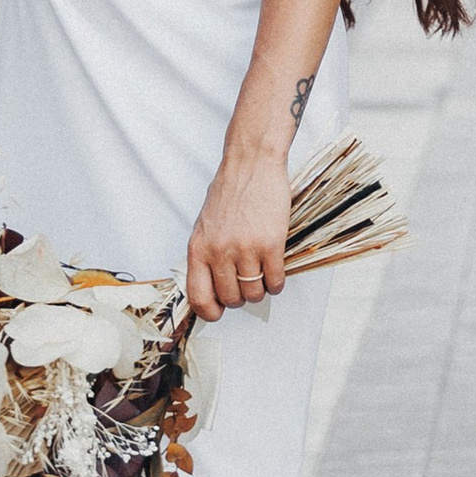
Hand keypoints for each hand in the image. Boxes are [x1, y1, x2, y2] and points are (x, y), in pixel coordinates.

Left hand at [185, 148, 289, 322]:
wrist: (251, 164)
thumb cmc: (229, 192)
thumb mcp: (205, 226)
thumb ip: (206, 255)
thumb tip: (212, 286)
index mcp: (198, 249)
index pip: (198, 297)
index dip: (210, 312)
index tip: (219, 311)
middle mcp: (219, 252)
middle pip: (230, 299)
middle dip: (240, 298)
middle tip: (246, 284)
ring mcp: (245, 249)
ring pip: (254, 293)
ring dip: (260, 290)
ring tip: (262, 275)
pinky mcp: (270, 244)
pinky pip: (275, 281)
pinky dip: (277, 282)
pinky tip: (276, 271)